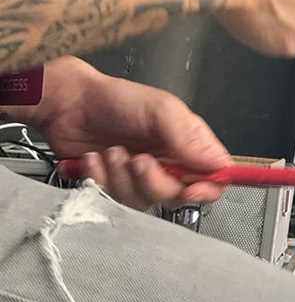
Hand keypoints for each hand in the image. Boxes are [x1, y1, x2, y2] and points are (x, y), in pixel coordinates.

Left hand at [21, 58, 228, 209]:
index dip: (208, 188)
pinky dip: (99, 179)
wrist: (68, 105)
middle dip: (154, 182)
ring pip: (142, 201)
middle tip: (139, 160)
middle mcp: (167, 164)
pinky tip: (94, 160)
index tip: (191, 188)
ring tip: (111, 151)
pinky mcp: (113, 186)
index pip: (215, 177)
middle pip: (177, 195)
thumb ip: (190, 138)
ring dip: (121, 177)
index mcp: (188, 144)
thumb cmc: (114, 99)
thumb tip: (218, 163)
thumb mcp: (160, 109)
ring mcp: (139, 178)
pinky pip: (112, 201)